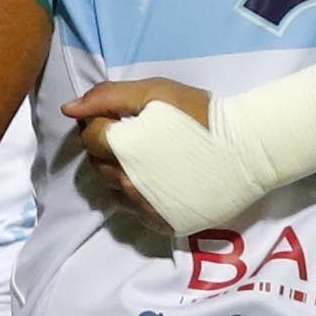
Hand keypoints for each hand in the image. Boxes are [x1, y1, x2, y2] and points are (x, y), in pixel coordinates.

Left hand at [65, 76, 209, 241]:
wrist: (247, 149)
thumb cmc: (200, 113)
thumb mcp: (156, 91)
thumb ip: (108, 97)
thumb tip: (68, 109)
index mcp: (123, 148)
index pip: (88, 135)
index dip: (100, 121)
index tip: (120, 117)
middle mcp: (128, 183)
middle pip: (97, 164)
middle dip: (108, 147)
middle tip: (134, 135)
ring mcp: (145, 208)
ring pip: (113, 189)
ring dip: (120, 171)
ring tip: (147, 157)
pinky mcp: (163, 224)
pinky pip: (136, 211)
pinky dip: (138, 195)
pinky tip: (158, 180)